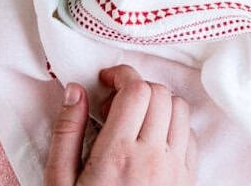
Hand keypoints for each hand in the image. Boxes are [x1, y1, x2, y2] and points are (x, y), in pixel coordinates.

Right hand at [44, 65, 197, 185]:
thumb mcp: (59, 181)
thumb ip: (67, 132)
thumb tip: (76, 91)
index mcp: (117, 155)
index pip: (136, 90)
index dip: (122, 75)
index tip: (107, 81)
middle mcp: (153, 159)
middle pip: (160, 93)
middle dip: (137, 88)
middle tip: (115, 105)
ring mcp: (175, 170)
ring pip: (180, 110)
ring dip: (158, 105)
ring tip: (134, 122)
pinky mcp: (187, 181)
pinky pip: (191, 137)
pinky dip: (174, 127)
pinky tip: (152, 141)